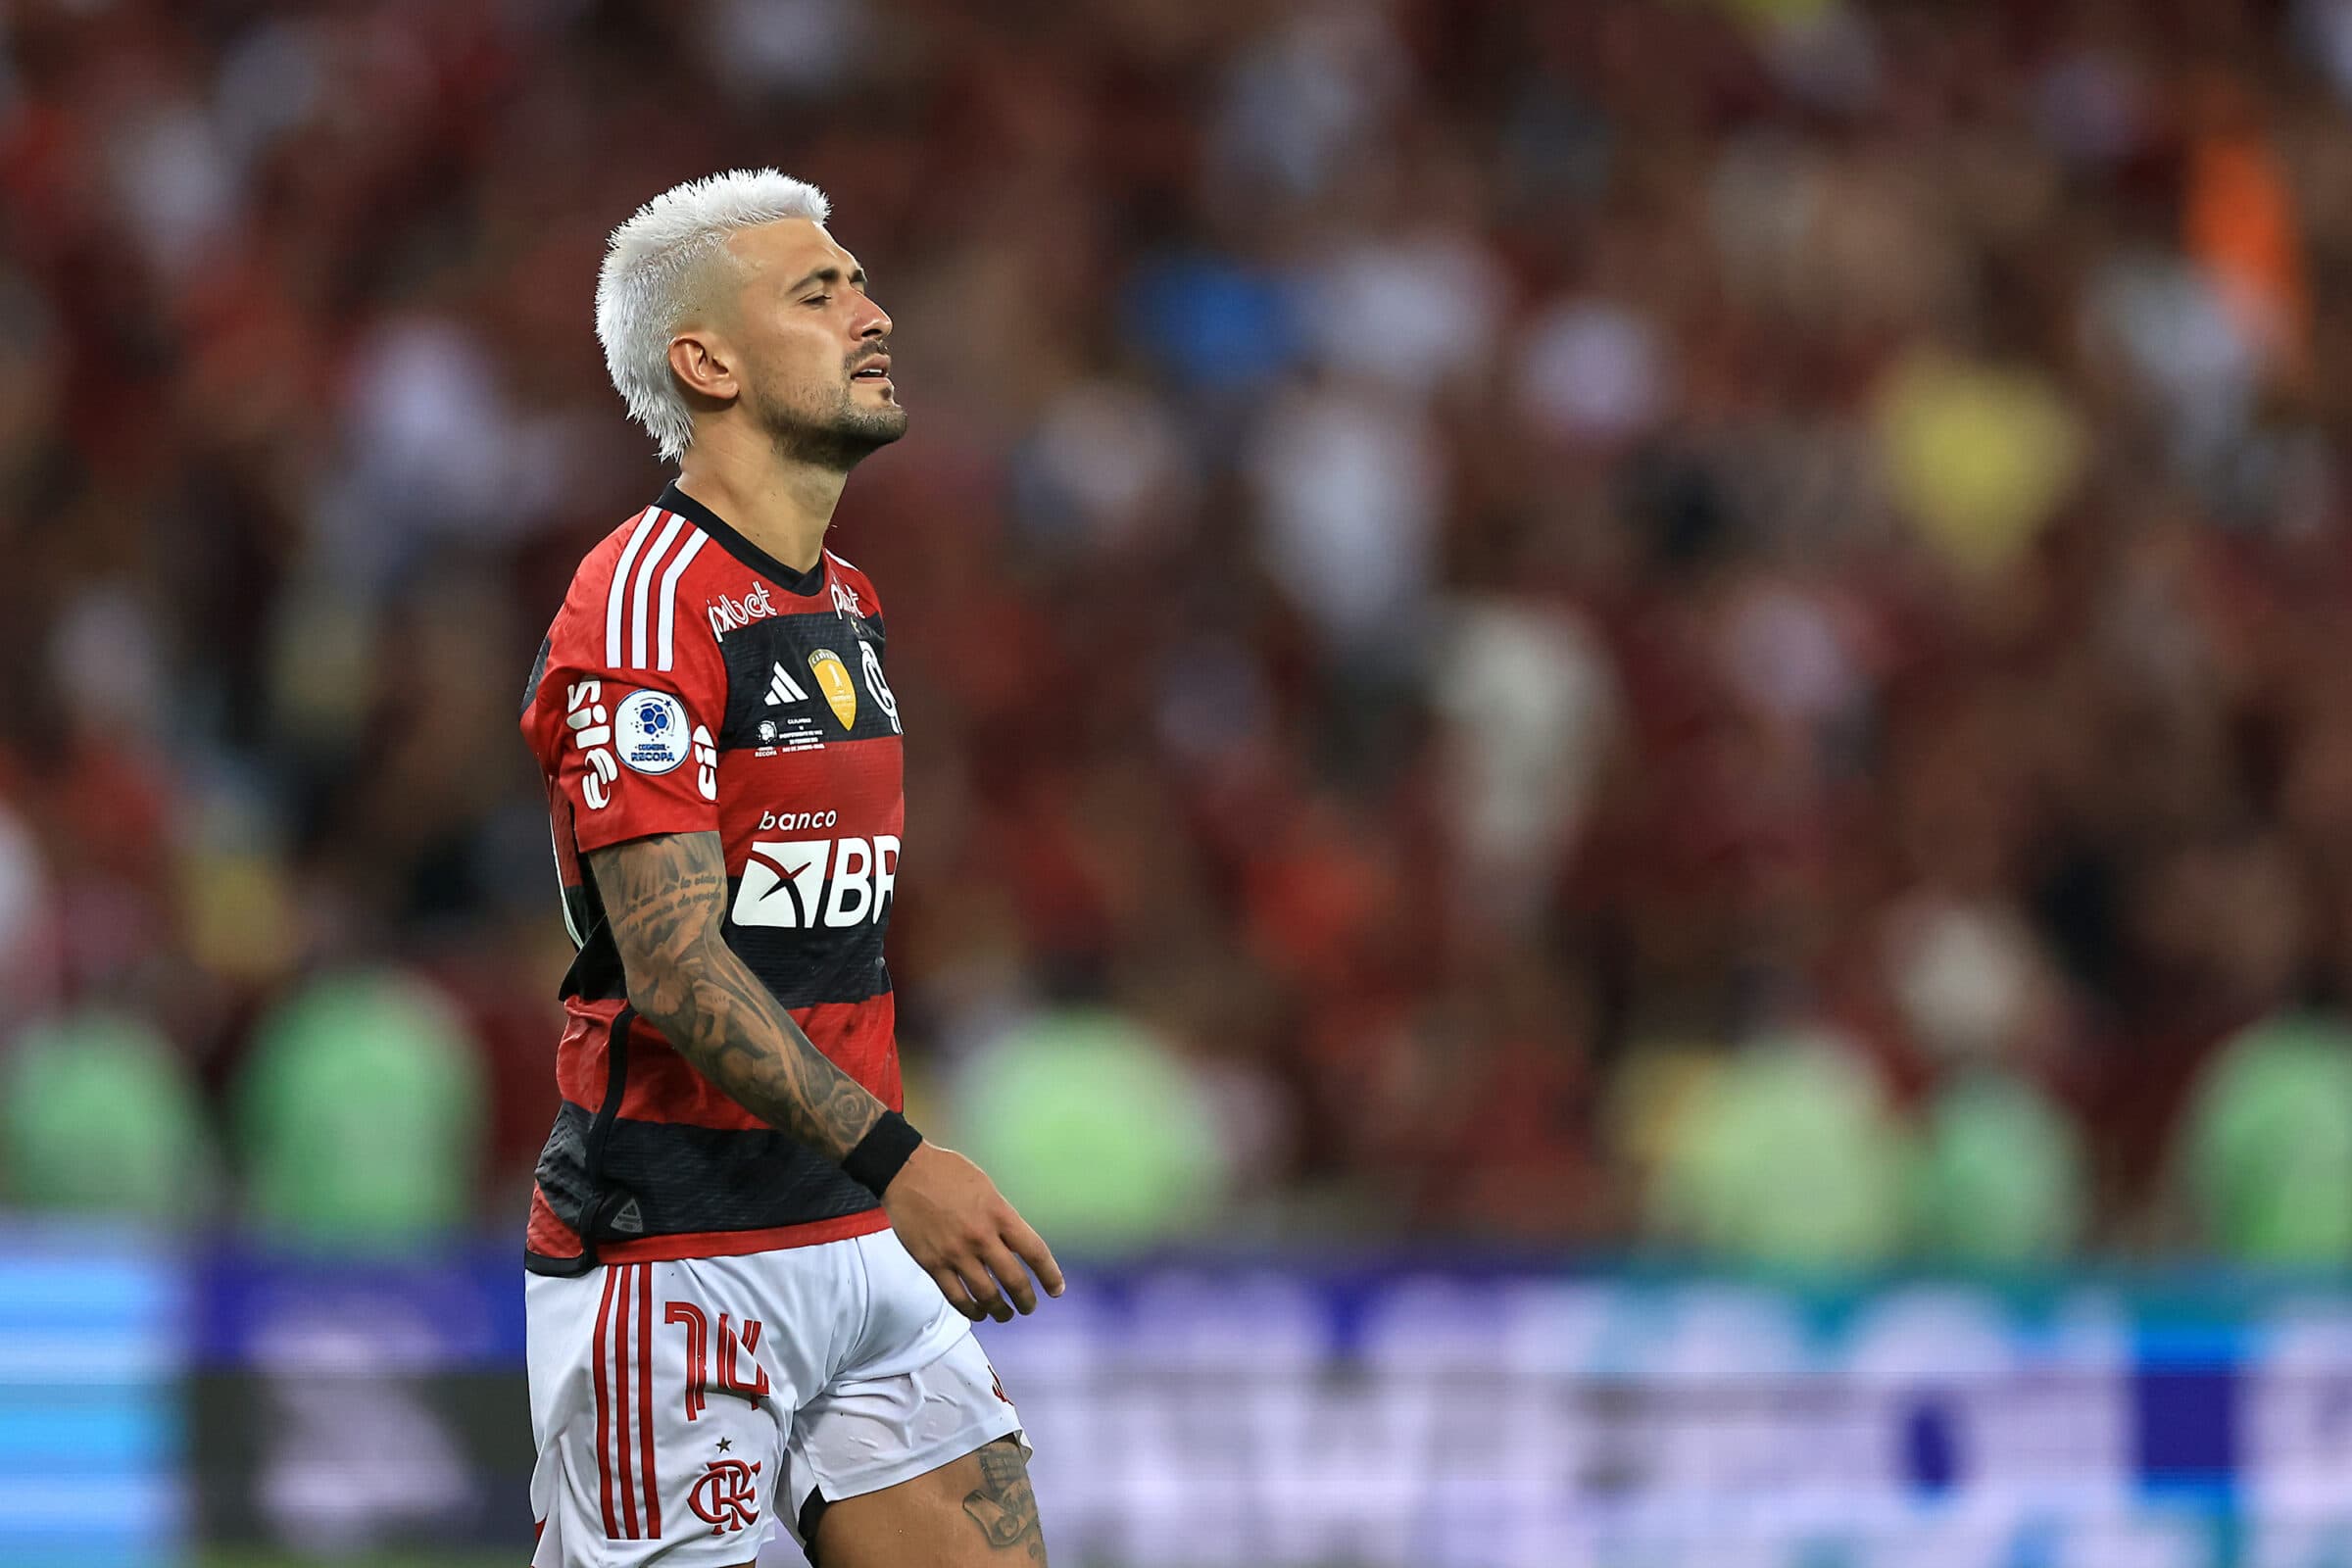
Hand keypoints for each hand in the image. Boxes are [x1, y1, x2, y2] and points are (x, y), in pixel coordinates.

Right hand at [882, 1141, 1064, 1323]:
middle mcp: (981, 1237)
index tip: (1056, 1289)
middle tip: (1029, 1307)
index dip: (1050, 1275)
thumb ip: (1002, 1217)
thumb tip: (1014, 1246)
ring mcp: (956, 1253)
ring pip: (986, 1295)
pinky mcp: (932, 1264)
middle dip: (1026, 1300)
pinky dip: (971, 1310)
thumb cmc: (947, 1173)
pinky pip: (956, 1297)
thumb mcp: (986, 1188)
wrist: (906, 1171)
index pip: (1035, 1251)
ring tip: (1005, 1314)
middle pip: (1014, 1280)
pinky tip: (978, 1313)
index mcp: (999, 1214)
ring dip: (1000, 1311)